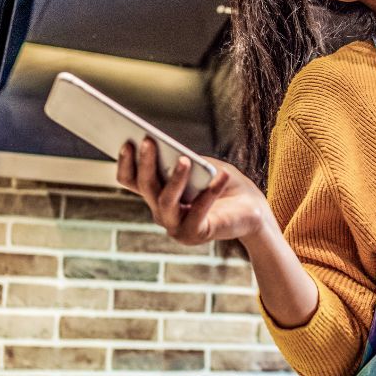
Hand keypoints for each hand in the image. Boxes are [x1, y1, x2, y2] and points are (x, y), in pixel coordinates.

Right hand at [116, 138, 268, 245]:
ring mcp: (175, 226)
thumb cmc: (222, 181)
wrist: (250, 209)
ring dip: (175, 179)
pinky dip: (211, 192)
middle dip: (145, 162)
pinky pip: (199, 211)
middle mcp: (160, 212)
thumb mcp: (202, 165)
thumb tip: (171, 153)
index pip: (131, 180)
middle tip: (148, 141)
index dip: (125, 162)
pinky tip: (222, 175)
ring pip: (166, 201)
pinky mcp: (195, 234)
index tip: (127, 141)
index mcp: (156, 194)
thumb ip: (184, 160)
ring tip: (185, 160)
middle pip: (146, 186)